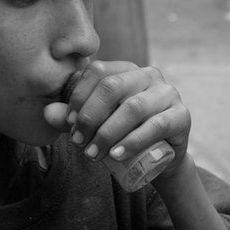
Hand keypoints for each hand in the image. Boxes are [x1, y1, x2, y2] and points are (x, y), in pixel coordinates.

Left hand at [44, 60, 190, 178]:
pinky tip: (117, 154)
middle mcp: (149, 75)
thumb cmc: (124, 135)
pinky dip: (133, 141)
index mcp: (127, 70)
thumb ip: (71, 118)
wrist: (160, 159)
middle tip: (78, 142)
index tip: (69, 124)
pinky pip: (156, 125)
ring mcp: (168, 93)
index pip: (98, 72)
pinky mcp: (181, 115)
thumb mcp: (95, 126)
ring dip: (108, 133)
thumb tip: (47, 112)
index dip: (78, 97)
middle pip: (112, 87)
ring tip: (94, 154)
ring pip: (132, 107)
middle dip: (89, 117)